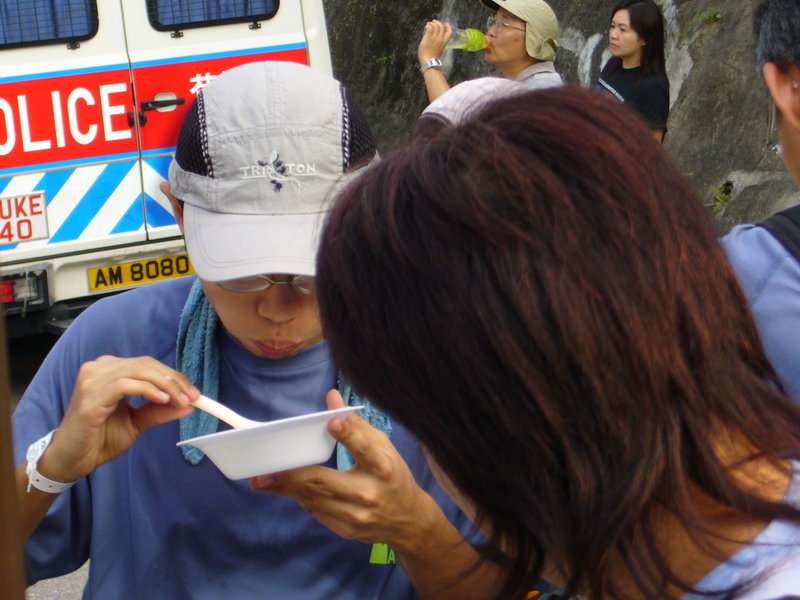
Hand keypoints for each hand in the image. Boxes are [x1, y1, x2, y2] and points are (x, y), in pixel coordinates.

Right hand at [39, 355, 198, 482]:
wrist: (72, 460)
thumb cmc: (100, 439)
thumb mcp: (137, 422)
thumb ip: (159, 410)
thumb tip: (189, 404)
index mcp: (109, 370)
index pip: (147, 364)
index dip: (173, 376)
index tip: (194, 393)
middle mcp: (98, 369)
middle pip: (145, 364)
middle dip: (174, 380)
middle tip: (193, 397)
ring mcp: (91, 381)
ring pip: (137, 371)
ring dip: (165, 385)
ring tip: (181, 400)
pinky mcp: (89, 398)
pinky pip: (124, 385)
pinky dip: (147, 390)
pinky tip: (162, 400)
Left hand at [250, 390, 443, 551]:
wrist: (408, 521)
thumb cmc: (392, 476)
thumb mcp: (382, 447)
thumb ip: (355, 424)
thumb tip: (331, 397)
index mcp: (383, 467)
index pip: (365, 449)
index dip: (349, 436)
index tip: (332, 423)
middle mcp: (369, 493)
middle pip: (325, 482)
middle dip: (293, 476)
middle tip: (266, 470)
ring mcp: (356, 515)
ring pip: (314, 499)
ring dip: (286, 489)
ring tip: (262, 480)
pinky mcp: (346, 529)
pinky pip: (316, 511)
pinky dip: (301, 498)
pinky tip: (286, 489)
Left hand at [418, 19, 451, 65]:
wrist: (429, 62)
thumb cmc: (432, 58)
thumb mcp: (439, 50)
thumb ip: (438, 43)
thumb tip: (434, 38)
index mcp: (444, 42)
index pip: (449, 32)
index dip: (448, 26)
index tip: (445, 24)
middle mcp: (440, 39)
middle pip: (441, 26)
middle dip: (437, 22)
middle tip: (433, 22)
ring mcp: (434, 38)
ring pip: (435, 26)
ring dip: (431, 23)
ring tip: (428, 24)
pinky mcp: (428, 38)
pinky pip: (429, 28)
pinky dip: (428, 26)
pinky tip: (426, 27)